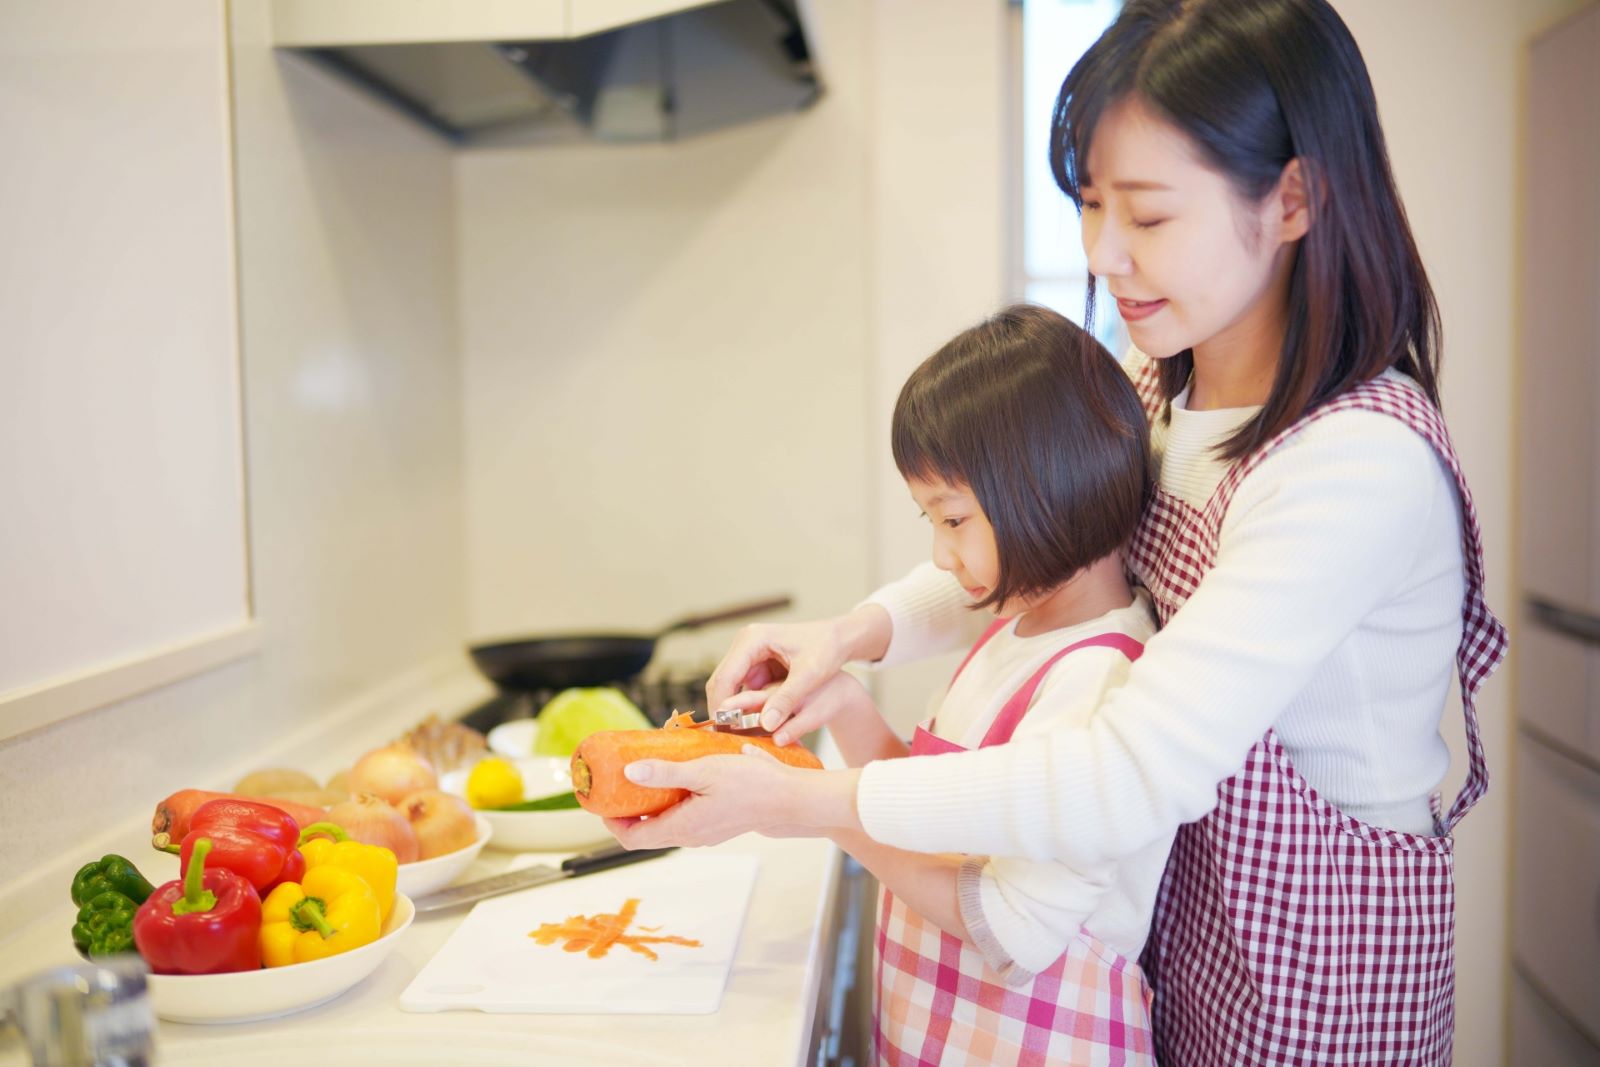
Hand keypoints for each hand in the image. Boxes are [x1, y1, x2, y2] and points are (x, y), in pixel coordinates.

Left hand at [603, 750, 862, 849]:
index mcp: (683, 827)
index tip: (603, 799)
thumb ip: (666, 773)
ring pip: (665, 823)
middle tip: (618, 782)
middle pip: (646, 831)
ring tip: (642, 775)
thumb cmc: (754, 785)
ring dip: (649, 804)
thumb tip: (630, 772)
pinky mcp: (717, 823)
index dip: (611, 821)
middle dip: (627, 810)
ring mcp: (705, 832)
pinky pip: (683, 817)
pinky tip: (675, 777)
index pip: (633, 837)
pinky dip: (669, 802)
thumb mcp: (704, 771)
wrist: (792, 799)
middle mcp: (691, 835)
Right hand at [706, 605, 890, 735]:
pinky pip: (744, 687)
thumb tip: (767, 724)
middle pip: (722, 682)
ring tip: (739, 736)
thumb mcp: (809, 675)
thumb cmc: (827, 649)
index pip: (725, 678)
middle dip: (724, 711)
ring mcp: (749, 653)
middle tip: (726, 739)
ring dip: (735, 710)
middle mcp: (745, 643)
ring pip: (731, 687)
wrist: (840, 638)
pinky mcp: (756, 663)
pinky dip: (747, 706)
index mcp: (752, 640)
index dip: (721, 707)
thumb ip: (787, 699)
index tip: (724, 733)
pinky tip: (752, 725)